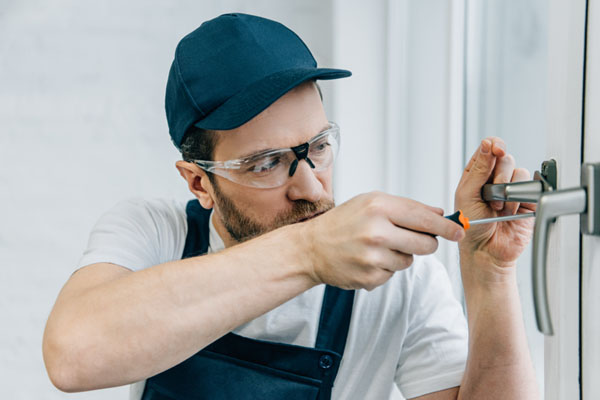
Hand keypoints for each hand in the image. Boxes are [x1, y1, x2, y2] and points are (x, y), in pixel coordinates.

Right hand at [301, 191, 464, 289]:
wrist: (311, 248)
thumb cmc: (343, 222)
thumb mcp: (372, 203)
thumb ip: (407, 207)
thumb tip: (440, 214)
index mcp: (378, 207)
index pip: (425, 218)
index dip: (447, 227)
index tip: (460, 231)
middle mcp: (376, 232)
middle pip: (425, 244)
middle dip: (426, 243)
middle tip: (415, 240)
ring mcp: (372, 257)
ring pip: (410, 261)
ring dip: (401, 256)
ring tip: (378, 247)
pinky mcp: (369, 277)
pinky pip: (393, 275)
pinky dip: (385, 268)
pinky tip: (367, 259)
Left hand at [455, 138, 535, 267]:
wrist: (485, 250)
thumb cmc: (470, 226)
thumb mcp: (467, 194)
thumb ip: (479, 169)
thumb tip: (488, 144)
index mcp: (477, 173)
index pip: (488, 149)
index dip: (493, 145)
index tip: (495, 148)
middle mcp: (495, 179)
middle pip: (505, 158)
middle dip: (498, 175)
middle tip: (490, 194)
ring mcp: (511, 189)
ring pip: (519, 171)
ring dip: (507, 190)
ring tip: (498, 208)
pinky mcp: (527, 200)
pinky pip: (530, 187)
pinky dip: (519, 198)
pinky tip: (510, 211)